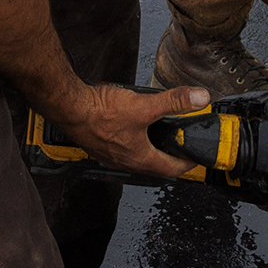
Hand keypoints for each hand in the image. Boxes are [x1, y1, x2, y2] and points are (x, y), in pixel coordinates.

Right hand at [48, 79, 199, 180]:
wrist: (69, 108)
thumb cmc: (99, 113)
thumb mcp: (144, 105)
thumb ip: (174, 101)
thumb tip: (198, 99)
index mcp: (140, 158)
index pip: (172, 169)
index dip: (188, 162)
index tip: (195, 155)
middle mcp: (125, 161)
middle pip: (155, 165)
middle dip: (170, 155)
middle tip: (180, 143)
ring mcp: (111, 155)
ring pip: (137, 157)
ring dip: (150, 149)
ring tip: (158, 133)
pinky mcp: (99, 145)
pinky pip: (122, 148)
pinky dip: (133, 141)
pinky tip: (131, 125)